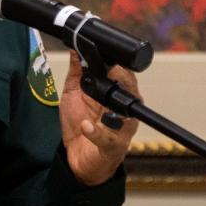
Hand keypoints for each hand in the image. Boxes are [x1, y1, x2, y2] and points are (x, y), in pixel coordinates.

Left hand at [59, 57, 140, 185]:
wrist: (76, 157)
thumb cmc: (80, 122)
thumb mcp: (74, 93)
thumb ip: (77, 71)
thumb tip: (75, 48)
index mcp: (118, 95)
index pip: (126, 76)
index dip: (118, 64)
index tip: (104, 52)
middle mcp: (125, 111)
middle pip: (130, 92)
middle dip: (123, 81)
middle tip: (112, 71)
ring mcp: (121, 130)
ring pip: (126, 115)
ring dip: (112, 107)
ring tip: (102, 98)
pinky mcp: (113, 147)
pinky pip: (107, 139)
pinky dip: (96, 132)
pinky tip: (86, 126)